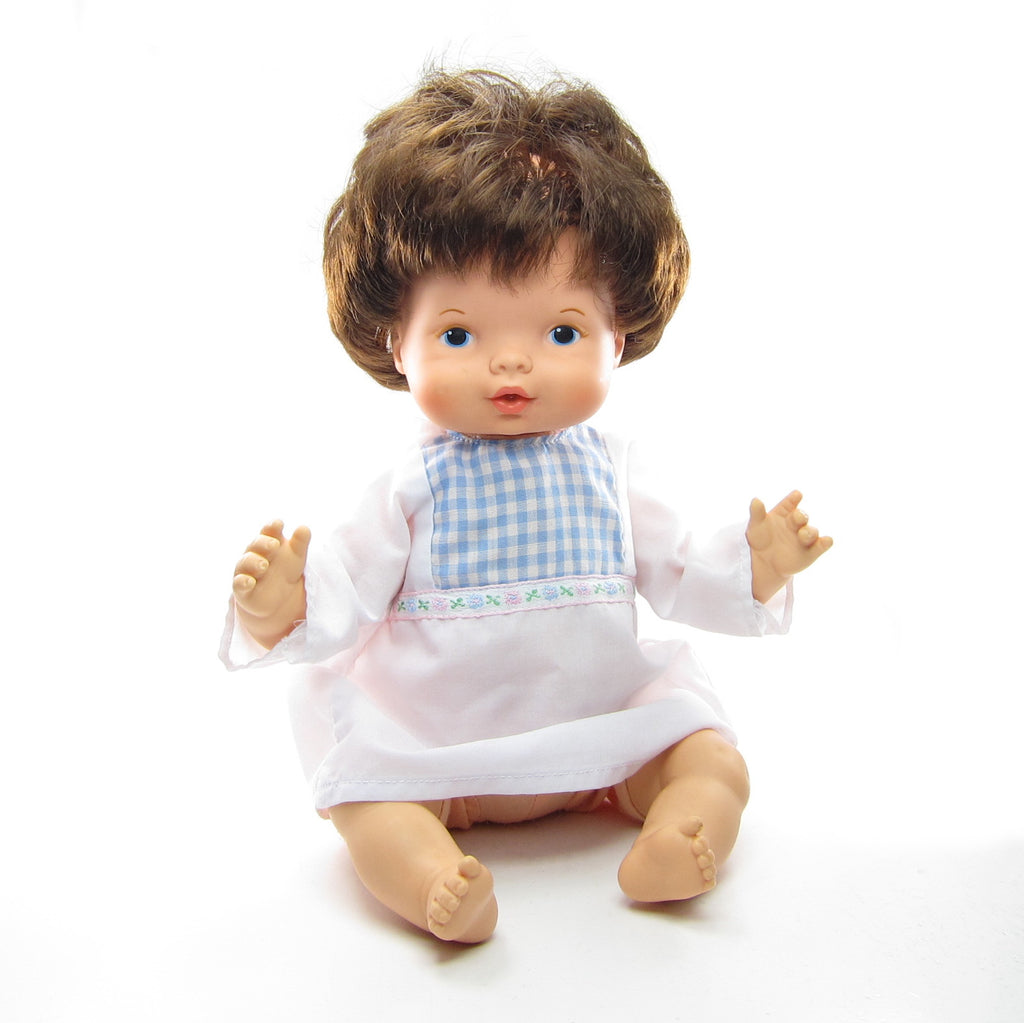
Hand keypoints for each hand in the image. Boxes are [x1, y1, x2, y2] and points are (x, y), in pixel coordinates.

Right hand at [232, 520, 310, 646]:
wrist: (277, 597)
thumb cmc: (285, 569)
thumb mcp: (297, 555)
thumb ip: (300, 541)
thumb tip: (303, 527)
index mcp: (268, 542)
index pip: (269, 530)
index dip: (272, 526)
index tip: (279, 524)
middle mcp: (255, 553)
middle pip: (256, 544)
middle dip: (264, 543)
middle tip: (274, 545)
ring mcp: (247, 570)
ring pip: (246, 562)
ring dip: (254, 562)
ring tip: (264, 565)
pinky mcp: (242, 588)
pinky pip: (239, 583)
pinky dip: (243, 582)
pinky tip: (249, 582)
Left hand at [745, 491, 831, 603]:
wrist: (764, 562)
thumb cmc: (760, 538)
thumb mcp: (755, 525)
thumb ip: (757, 513)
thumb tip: (755, 500)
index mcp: (784, 512)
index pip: (790, 503)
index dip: (794, 498)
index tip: (796, 495)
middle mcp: (797, 523)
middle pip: (802, 516)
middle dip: (801, 515)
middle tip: (797, 517)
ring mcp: (805, 537)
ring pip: (812, 531)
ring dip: (809, 532)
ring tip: (802, 534)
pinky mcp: (811, 551)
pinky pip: (822, 545)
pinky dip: (826, 543)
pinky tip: (826, 541)